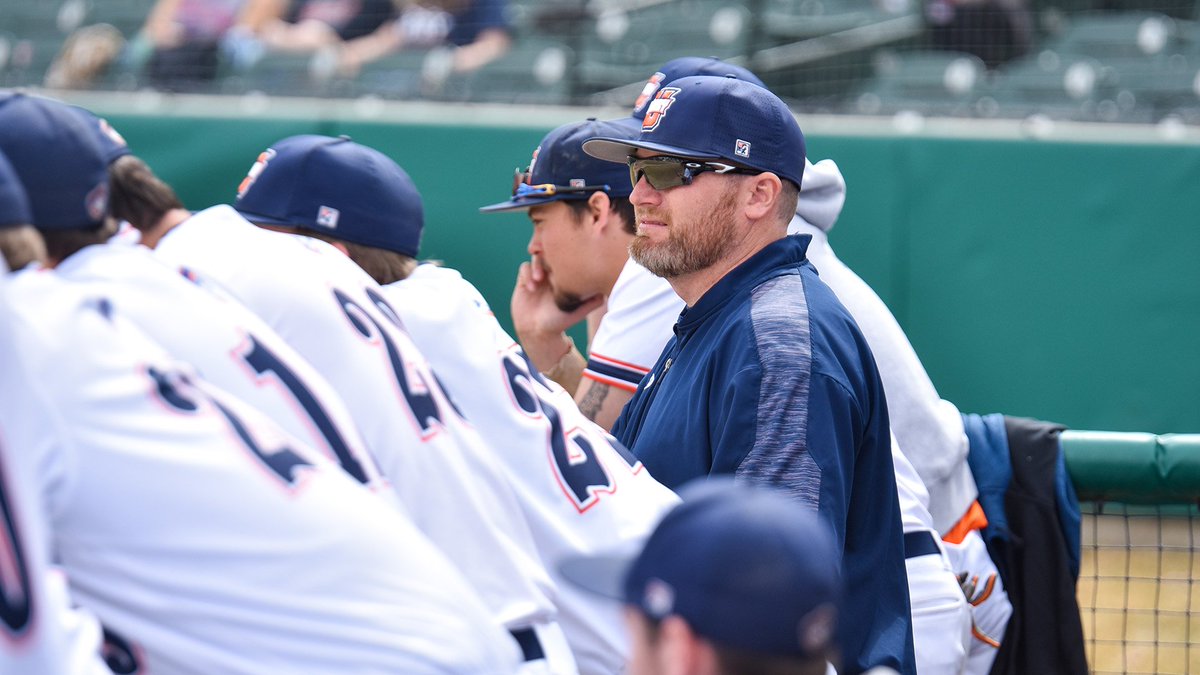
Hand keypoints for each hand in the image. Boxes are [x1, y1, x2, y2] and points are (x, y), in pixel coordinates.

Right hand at [511, 256, 602, 371]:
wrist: (538, 332)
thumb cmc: (560, 322)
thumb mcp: (578, 312)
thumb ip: (591, 303)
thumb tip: (605, 293)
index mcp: (565, 277)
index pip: (566, 257)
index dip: (565, 258)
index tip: (565, 269)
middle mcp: (551, 274)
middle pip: (551, 253)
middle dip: (550, 257)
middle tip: (550, 269)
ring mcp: (538, 276)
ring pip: (537, 257)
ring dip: (538, 265)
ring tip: (539, 279)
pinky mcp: (524, 280)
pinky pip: (524, 267)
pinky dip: (527, 274)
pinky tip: (532, 288)